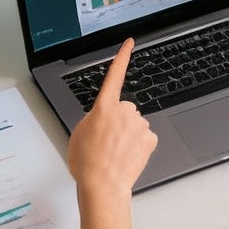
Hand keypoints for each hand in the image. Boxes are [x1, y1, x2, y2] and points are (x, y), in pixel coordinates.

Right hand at [66, 41, 157, 202]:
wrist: (103, 186)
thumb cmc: (87, 163)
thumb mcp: (79, 133)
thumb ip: (93, 118)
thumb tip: (103, 119)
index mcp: (104, 106)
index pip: (115, 75)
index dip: (123, 56)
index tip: (130, 43)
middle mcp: (124, 111)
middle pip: (125, 109)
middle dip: (119, 121)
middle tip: (107, 141)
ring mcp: (139, 125)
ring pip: (135, 124)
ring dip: (128, 135)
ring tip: (115, 152)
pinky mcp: (150, 138)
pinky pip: (144, 137)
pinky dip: (138, 146)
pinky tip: (127, 156)